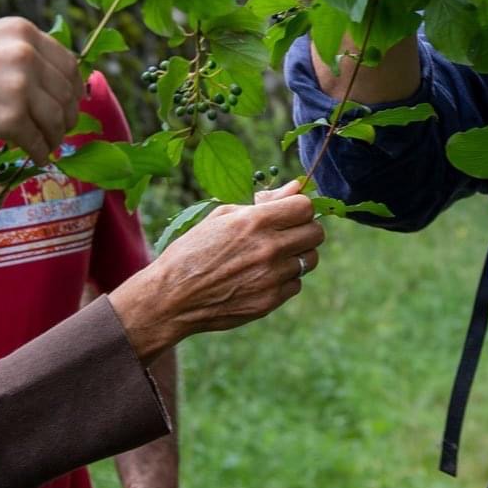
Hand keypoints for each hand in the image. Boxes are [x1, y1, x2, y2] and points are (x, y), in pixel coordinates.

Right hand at [0, 17, 84, 162]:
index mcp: (22, 32)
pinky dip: (40, 153)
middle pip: (67, 94)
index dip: (72, 90)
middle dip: (66, 116)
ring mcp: (19, 86)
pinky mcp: (9, 119)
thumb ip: (20, 56)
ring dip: (54, 136)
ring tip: (45, 143)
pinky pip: (39, 142)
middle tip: (58, 130)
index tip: (68, 104)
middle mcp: (25, 54)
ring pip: (57, 120)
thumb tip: (58, 84)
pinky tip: (34, 156)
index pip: (68, 64)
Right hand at [108, 181, 324, 361]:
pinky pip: (296, 284)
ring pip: (310, 260)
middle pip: (316, 232)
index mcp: (255, 221)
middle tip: (285, 234)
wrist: (171, 297)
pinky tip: (262, 277)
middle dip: (304, 230)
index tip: (288, 213)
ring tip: (272, 257)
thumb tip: (296, 186)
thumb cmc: (194, 250)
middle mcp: (268, 248)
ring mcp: (271, 277)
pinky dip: (285, 280)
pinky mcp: (270, 301)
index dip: (299, 208)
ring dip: (297, 256)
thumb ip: (265, 201)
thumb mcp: (222, 216)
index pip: (305, 206)